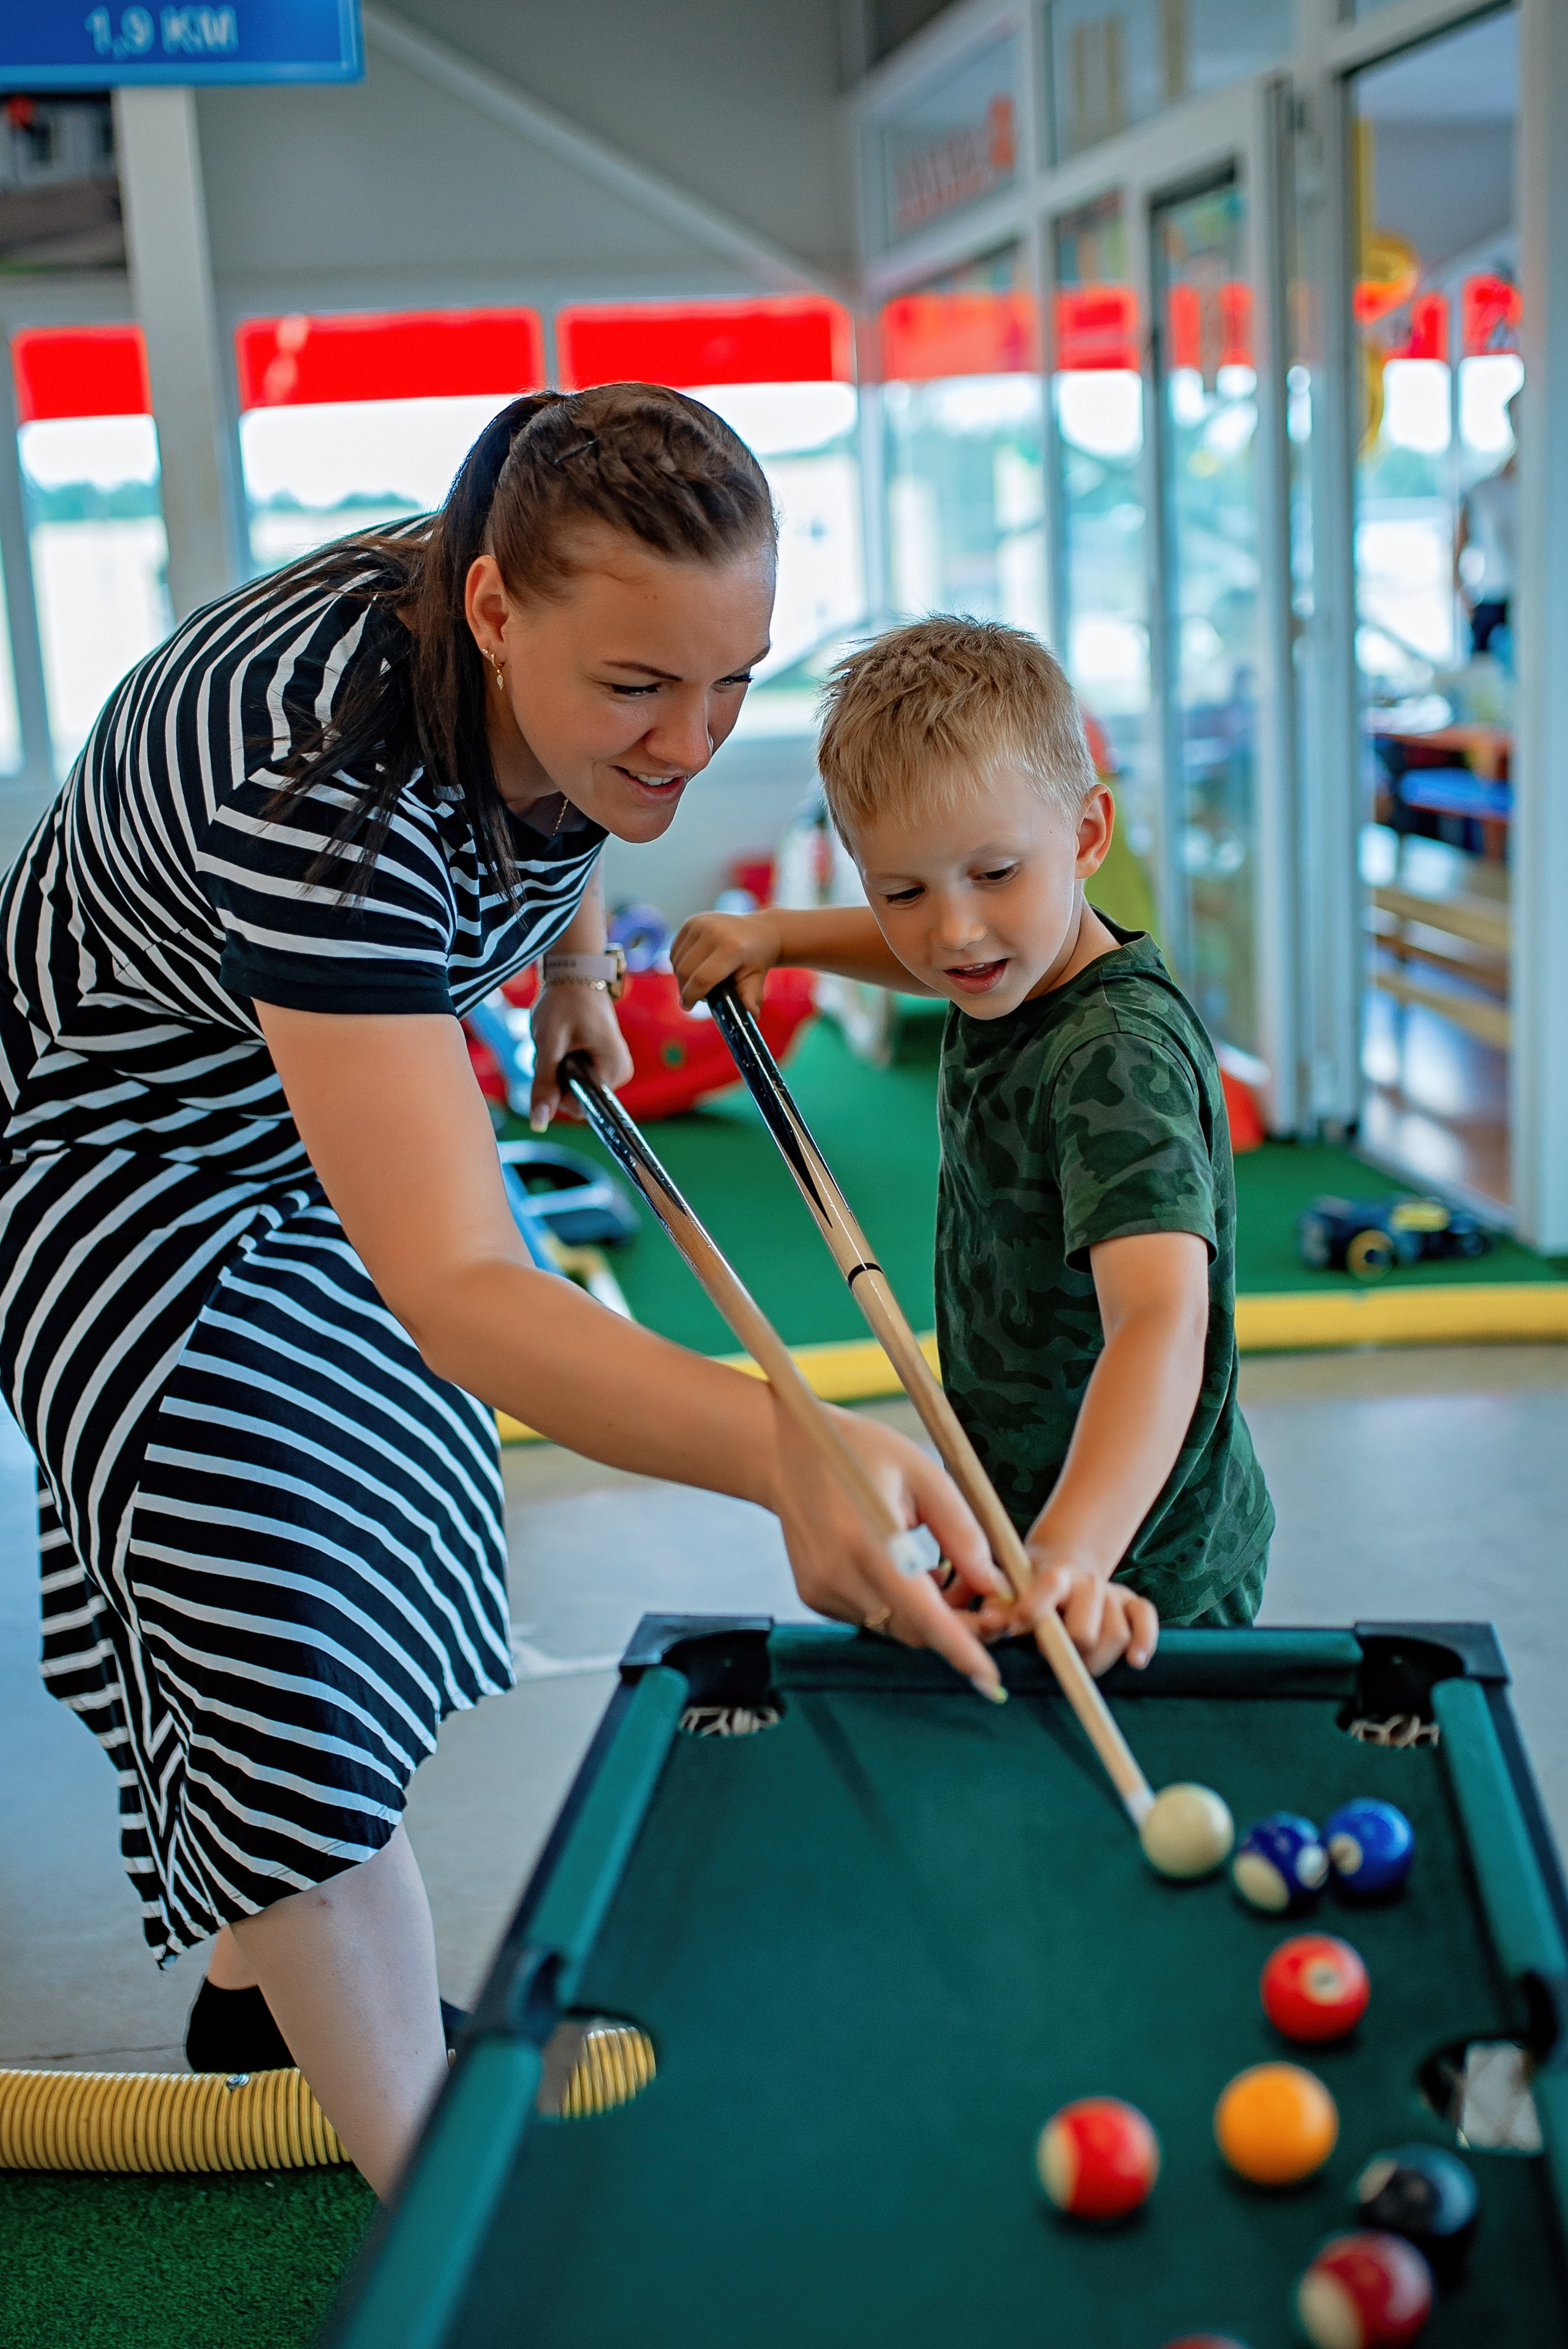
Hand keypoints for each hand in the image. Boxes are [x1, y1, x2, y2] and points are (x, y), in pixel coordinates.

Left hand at [528, 982, 633, 1130]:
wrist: (574, 974)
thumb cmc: (563, 1003)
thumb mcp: (549, 1044)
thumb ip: (545, 1084)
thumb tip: (539, 1124)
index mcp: (614, 1069)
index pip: (581, 1106)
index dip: (558, 1089)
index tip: (553, 1059)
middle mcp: (620, 1073)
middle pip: (577, 1098)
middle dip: (557, 1077)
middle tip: (554, 1046)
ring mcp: (614, 1068)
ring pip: (574, 1088)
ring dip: (557, 1070)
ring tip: (559, 1040)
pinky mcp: (604, 1063)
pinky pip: (577, 1077)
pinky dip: (563, 1064)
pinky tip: (564, 1042)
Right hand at [671, 909, 781, 1012]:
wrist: (760, 930)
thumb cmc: (757, 960)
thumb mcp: (756, 979)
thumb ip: (750, 998)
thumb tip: (752, 1015)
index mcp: (732, 947)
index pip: (702, 978)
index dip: (692, 996)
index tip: (688, 1006)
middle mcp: (713, 931)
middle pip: (686, 971)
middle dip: (686, 989)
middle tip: (693, 998)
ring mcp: (700, 923)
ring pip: (677, 962)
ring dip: (682, 977)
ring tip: (698, 982)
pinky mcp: (691, 921)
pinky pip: (675, 951)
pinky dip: (680, 964)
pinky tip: (694, 968)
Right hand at [769, 1396, 1010, 1693]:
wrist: (785, 1453)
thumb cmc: (862, 1453)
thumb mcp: (924, 1475)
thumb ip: (962, 1531)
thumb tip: (994, 1585)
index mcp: (868, 1542)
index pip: (922, 1614)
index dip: (960, 1649)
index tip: (991, 1679)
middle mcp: (839, 1575)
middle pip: (913, 1629)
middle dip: (957, 1627)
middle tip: (986, 1601)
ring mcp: (822, 1590)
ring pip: (894, 1627)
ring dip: (927, 1615)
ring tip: (938, 1571)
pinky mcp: (815, 1596)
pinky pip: (871, 1616)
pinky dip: (897, 1605)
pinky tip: (900, 1569)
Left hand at [978, 1548, 1158, 1675]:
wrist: (1060, 1568)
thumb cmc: (1027, 1589)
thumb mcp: (1008, 1591)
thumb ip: (998, 1608)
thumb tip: (989, 1623)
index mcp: (1053, 1574)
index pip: (1049, 1586)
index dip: (1033, 1611)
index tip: (1016, 1630)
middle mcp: (1086, 1581)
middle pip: (1085, 1630)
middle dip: (1068, 1652)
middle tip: (1052, 1655)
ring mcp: (1112, 1593)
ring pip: (1116, 1634)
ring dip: (1097, 1660)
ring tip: (1079, 1662)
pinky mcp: (1133, 1603)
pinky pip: (1148, 1620)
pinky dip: (1145, 1641)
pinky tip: (1135, 1661)